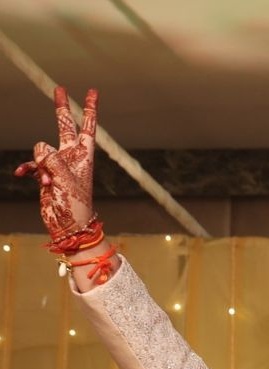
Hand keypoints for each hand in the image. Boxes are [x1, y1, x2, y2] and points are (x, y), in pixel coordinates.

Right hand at [15, 86, 97, 243]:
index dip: (89, 109)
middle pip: (65, 126)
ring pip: (41, 149)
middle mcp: (71, 157)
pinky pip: (32, 164)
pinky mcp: (45, 174)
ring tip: (48, 182)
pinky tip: (23, 175)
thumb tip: (41, 149)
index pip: (86, 127)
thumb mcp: (65, 179)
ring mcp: (57, 165)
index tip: (93, 92)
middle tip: (60, 88)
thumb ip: (52, 159)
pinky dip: (28, 169)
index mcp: (84, 156)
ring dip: (40, 164)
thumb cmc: (74, 206)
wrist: (68, 227)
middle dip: (62, 108)